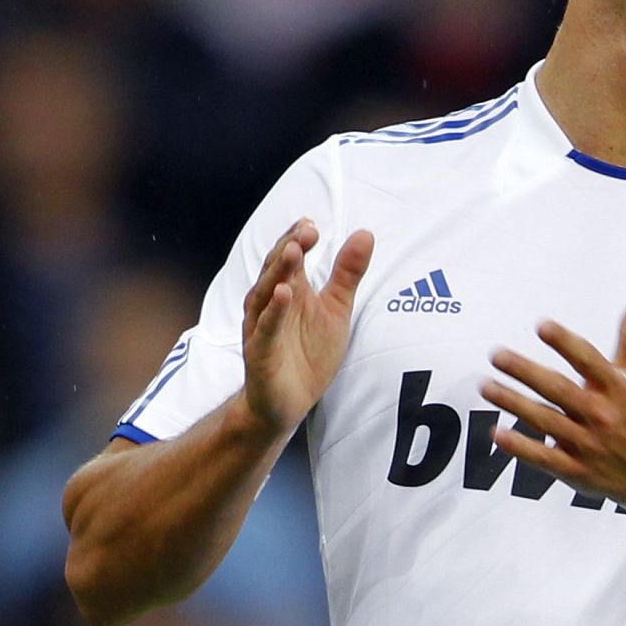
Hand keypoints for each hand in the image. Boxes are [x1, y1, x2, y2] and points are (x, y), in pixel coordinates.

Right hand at [240, 218, 374, 435]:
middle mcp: (270, 305)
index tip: (312, 222)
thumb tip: (365, 232)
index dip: (298, 238)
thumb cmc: (309, 353)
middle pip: (276, 270)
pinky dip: (273, 313)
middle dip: (290, 248)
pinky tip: (283, 294)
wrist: (288, 403)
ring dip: (278, 272)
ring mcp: (262, 329)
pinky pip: (265, 331)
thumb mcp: (336, 309)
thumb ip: (347, 273)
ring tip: (293, 251)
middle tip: (307, 229)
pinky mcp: (260, 355)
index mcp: (289, 292)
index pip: (289, 257)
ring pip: (265, 296)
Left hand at [480, 296, 625, 501]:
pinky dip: (520, 447)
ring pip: (544, 420)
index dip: (565, 343)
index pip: (588, 361)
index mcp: (617, 388)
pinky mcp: (574, 469)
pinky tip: (496, 432)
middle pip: (558, 390)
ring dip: (513, 403)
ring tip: (486, 385)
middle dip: (525, 372)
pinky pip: (543, 457)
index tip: (541, 326)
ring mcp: (587, 443)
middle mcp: (601, 414)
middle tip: (496, 355)